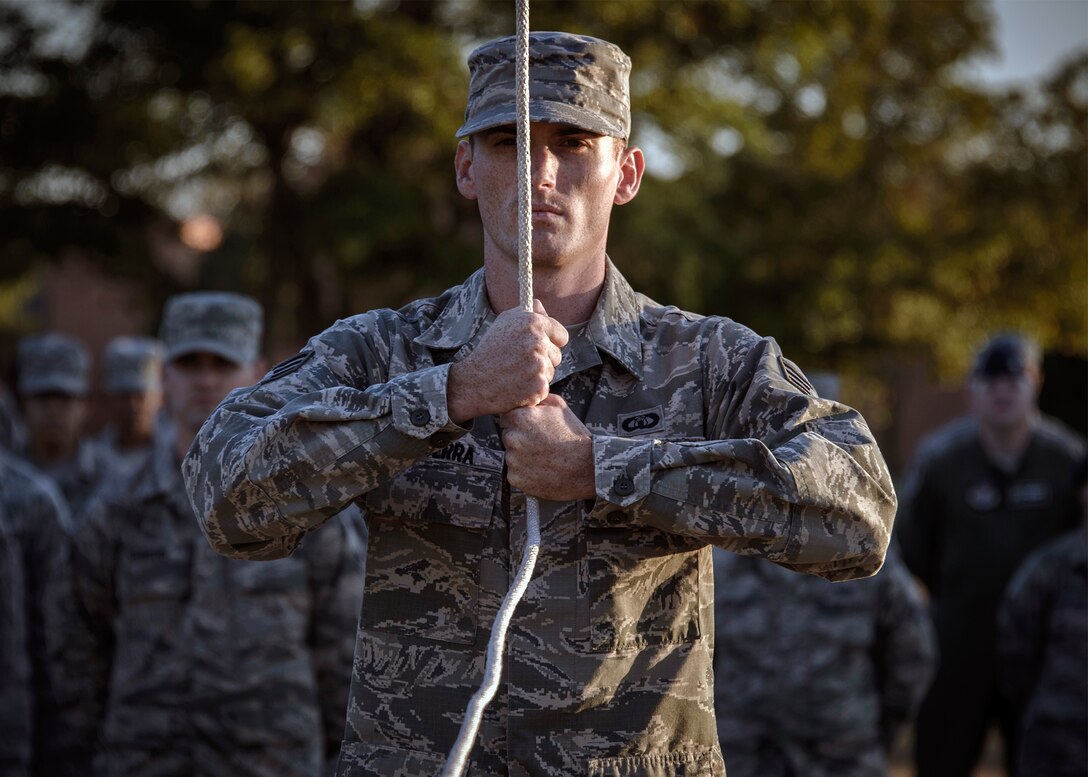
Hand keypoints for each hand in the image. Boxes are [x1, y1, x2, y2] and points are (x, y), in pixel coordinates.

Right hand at [448, 300, 567, 423]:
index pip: (561, 335)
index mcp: (533, 322)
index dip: (551, 342)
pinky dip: (533, 391)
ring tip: (516, 374)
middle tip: (520, 362)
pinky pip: (545, 388)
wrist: (474, 382)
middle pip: (557, 355)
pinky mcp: (539, 386)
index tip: (541, 347)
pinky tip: (516, 387)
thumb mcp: (504, 322)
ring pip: (551, 372)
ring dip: (537, 375)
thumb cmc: (489, 350)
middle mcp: (538, 342)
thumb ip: (527, 311)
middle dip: (543, 359)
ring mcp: (540, 365)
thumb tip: (541, 307)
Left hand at [501, 394, 595, 500]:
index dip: (520, 422)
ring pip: (511, 455)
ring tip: (544, 457)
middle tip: (541, 443)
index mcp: (519, 417)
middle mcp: (512, 438)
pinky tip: (542, 469)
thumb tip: (525, 395)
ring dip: (522, 456)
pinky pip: (515, 473)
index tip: (534, 428)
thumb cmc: (573, 434)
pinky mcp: (516, 478)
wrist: (587, 466)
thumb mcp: (558, 405)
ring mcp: (513, 460)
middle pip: (508, 436)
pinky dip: (525, 472)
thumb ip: (536, 398)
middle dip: (520, 438)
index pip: (506, 417)